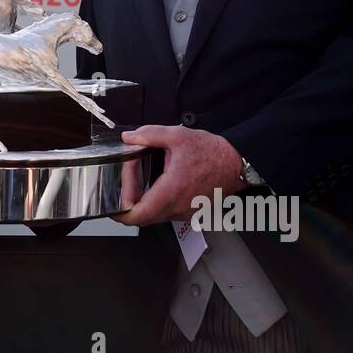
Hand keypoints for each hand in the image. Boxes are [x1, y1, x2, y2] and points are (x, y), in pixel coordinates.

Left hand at [113, 125, 243, 226]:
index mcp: (171, 191)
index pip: (137, 215)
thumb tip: (129, 138)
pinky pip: (164, 213)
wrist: (237, 163)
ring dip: (140, 200)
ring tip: (138, 177)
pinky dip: (154, 201)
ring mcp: (183, 213)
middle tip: (125, 180)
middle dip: (126, 200)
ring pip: (152, 216)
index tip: (115, 190)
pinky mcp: (188, 212)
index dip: (119, 208)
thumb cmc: (213, 152)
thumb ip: (149, 134)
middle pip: (140, 218)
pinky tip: (155, 182)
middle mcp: (177, 208)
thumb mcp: (178, 135)